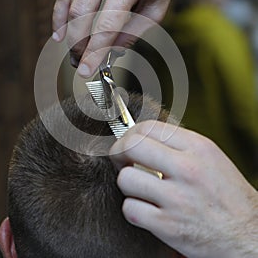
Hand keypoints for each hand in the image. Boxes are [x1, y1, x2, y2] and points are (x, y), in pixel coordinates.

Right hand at [52, 0, 211, 76]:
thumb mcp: (157, 7)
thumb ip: (133, 32)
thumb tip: (111, 50)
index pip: (105, 27)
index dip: (93, 53)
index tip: (86, 70)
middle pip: (81, 16)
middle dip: (78, 45)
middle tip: (78, 61)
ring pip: (69, 4)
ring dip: (68, 32)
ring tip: (71, 50)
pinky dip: (60, 12)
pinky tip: (60, 30)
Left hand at [110, 121, 257, 257]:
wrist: (249, 236)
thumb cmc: (228, 196)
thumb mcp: (210, 158)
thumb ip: (178, 145)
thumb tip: (144, 136)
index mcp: (197, 147)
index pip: (148, 127)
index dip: (130, 134)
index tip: (128, 142)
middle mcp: (187, 169)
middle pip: (131, 146)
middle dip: (118, 152)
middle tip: (122, 161)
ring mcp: (177, 198)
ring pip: (126, 178)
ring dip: (127, 184)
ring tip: (140, 189)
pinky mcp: (168, 225)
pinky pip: (130, 209)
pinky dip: (133, 209)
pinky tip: (146, 209)